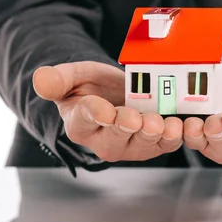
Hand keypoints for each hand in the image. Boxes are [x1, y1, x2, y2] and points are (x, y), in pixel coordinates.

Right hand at [32, 61, 182, 161]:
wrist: (116, 92)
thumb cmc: (91, 86)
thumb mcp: (73, 76)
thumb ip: (58, 79)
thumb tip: (39, 78)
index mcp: (79, 124)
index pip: (84, 120)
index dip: (94, 114)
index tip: (103, 109)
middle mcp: (104, 140)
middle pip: (114, 139)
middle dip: (126, 128)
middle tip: (136, 118)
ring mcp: (130, 144)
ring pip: (142, 145)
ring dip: (154, 136)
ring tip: (164, 124)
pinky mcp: (152, 143)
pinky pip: (164, 145)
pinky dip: (175, 138)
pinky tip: (182, 126)